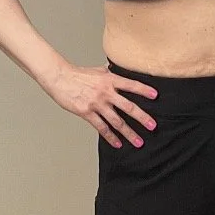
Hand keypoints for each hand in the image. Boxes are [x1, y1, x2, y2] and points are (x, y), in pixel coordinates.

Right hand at [42, 62, 157, 148]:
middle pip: (128, 107)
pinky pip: (101, 127)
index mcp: (110, 80)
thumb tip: (121, 71)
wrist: (59, 78)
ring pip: (116, 121)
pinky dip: (110, 137)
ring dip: (129, 133)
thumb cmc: (79, 74)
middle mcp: (105, 92)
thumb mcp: (98, 71)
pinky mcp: (86, 112)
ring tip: (139, 142)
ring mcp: (96, 104)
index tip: (156, 96)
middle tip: (153, 126)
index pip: (131, 85)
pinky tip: (118, 144)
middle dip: (142, 118)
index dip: (143, 90)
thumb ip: (111, 74)